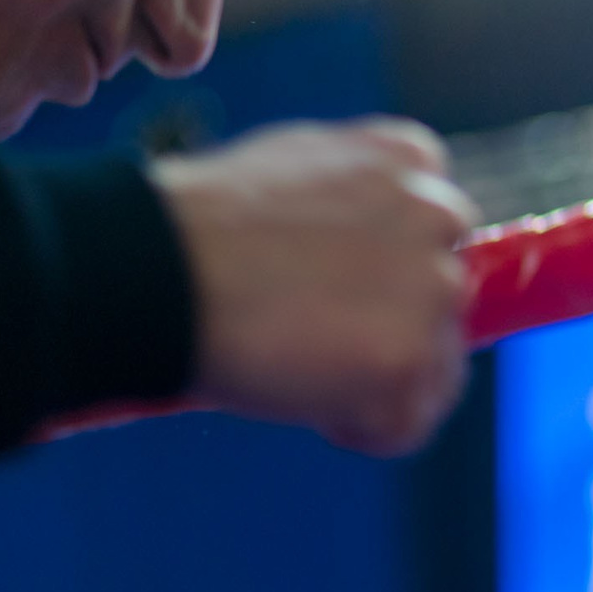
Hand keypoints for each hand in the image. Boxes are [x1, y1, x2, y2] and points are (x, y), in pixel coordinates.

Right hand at [151, 118, 477, 453]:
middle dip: (388, 326)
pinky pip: (408, 424)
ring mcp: (429, 288)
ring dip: (377, 383)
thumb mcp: (292, 168)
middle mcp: (437, 215)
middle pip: (441, 297)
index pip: (440, 230)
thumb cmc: (197, 225)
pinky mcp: (408, 358)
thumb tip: (369, 241)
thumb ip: (354, 198)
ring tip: (302, 370)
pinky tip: (309, 406)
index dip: (387, 271)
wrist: (151, 270)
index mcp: (410, 160)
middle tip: (310, 334)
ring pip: (436, 365)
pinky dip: (361, 431)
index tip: (334, 285)